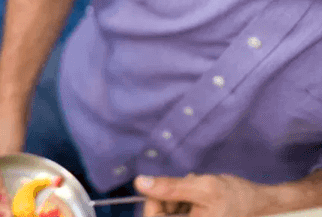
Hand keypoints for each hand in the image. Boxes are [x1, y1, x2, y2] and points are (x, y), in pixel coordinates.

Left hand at [135, 173, 276, 216]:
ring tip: (194, 189)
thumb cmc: (234, 196)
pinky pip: (175, 211)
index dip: (152, 203)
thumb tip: (139, 182)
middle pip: (159, 215)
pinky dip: (180, 199)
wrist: (256, 201)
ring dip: (175, 197)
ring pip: (167, 211)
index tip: (163, 188)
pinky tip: (195, 193)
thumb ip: (170, 187)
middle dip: (168, 198)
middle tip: (186, 187)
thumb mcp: (202, 188)